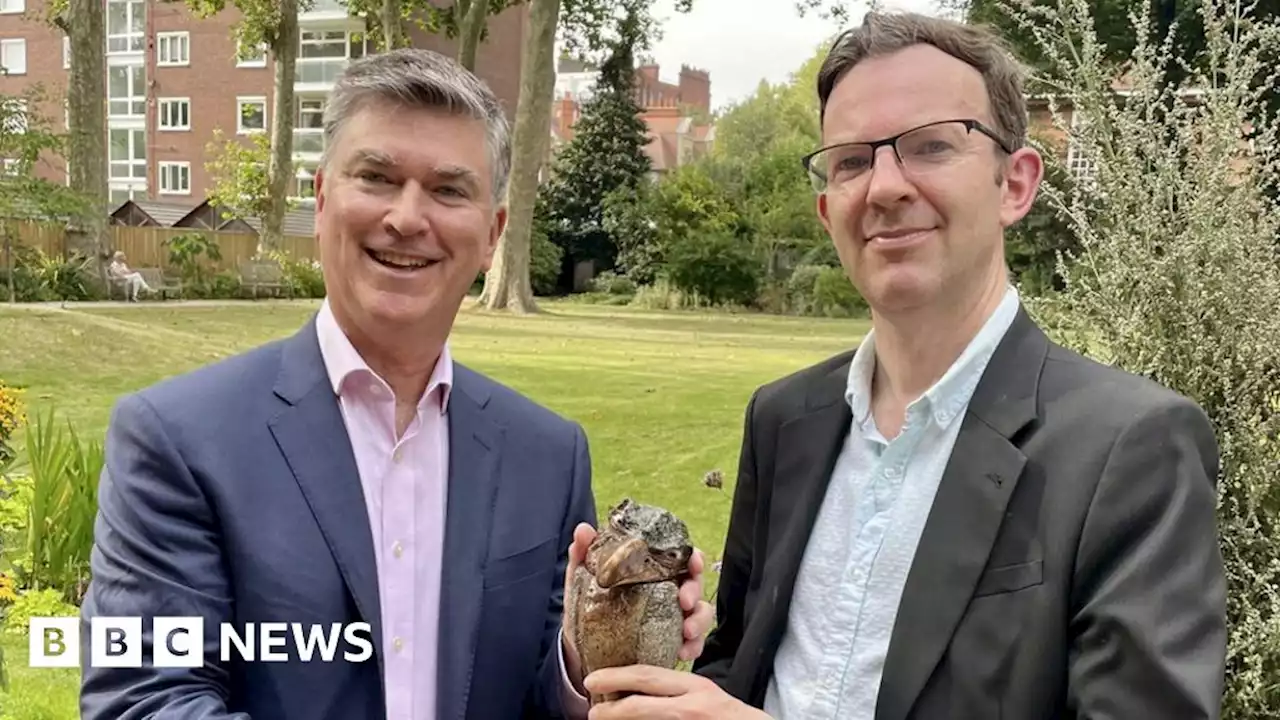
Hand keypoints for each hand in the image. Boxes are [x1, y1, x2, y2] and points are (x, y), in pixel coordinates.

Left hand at [561, 523, 715, 685]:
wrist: (580, 647)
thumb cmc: (586, 605)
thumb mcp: (582, 579)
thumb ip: (583, 553)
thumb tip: (583, 530)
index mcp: (652, 572)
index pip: (681, 559)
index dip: (694, 558)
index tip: (694, 563)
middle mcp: (667, 592)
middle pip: (695, 585)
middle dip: (695, 591)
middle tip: (685, 601)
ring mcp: (671, 618)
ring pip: (700, 614)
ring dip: (699, 621)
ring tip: (687, 632)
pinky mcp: (669, 643)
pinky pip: (692, 644)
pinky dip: (693, 648)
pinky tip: (682, 652)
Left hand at [584, 666, 769, 718]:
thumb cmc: (731, 716)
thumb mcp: (705, 694)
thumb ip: (678, 690)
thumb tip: (640, 689)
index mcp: (695, 687)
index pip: (649, 676)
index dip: (617, 677)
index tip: (593, 679)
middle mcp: (690, 707)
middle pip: (640, 705)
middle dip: (611, 707)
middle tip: (590, 710)